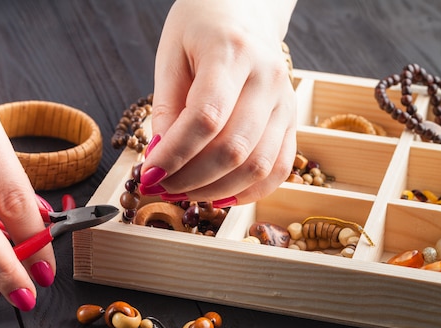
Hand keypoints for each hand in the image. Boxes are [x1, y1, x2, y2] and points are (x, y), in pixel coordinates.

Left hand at [143, 0, 297, 206]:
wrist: (245, 8)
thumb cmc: (200, 29)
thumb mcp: (171, 56)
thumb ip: (167, 107)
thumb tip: (161, 160)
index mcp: (231, 53)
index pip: (205, 118)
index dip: (174, 154)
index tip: (148, 175)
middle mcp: (267, 78)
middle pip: (233, 148)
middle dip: (190, 179)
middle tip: (160, 188)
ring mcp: (285, 101)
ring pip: (258, 166)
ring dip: (215, 190)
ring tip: (183, 192)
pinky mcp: (292, 120)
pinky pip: (279, 168)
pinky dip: (249, 192)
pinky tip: (218, 196)